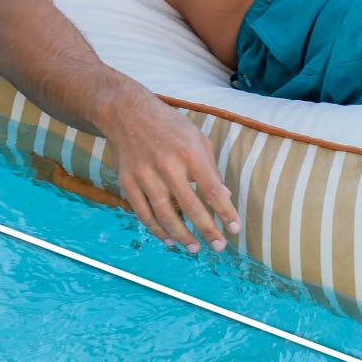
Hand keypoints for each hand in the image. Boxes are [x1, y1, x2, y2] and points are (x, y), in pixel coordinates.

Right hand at [107, 95, 241, 252]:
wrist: (128, 113)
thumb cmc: (170, 126)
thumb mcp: (198, 139)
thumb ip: (211, 169)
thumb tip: (225, 196)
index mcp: (190, 153)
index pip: (212, 189)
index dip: (225, 211)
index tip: (234, 229)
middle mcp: (168, 165)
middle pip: (190, 206)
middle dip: (206, 230)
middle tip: (218, 246)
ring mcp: (145, 175)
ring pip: (164, 214)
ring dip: (181, 235)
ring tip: (194, 248)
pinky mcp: (127, 182)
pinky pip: (143, 213)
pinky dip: (156, 229)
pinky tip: (169, 239)